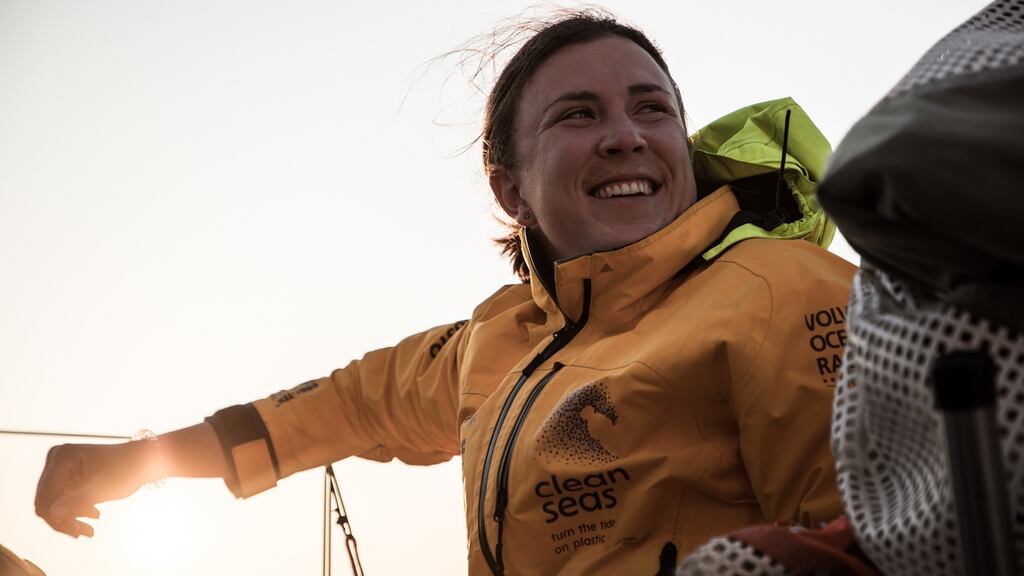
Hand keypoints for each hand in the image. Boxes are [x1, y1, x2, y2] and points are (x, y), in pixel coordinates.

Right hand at [34, 442, 154, 537]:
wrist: (142, 462)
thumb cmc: (126, 471)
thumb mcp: (102, 488)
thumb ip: (76, 501)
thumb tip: (51, 513)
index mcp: (62, 456)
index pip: (47, 494)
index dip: (57, 516)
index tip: (77, 530)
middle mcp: (56, 459)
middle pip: (45, 500)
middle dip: (63, 520)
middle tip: (86, 532)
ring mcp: (60, 468)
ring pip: (51, 504)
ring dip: (68, 519)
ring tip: (90, 530)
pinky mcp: (66, 477)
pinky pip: (60, 500)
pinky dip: (73, 512)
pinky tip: (92, 517)